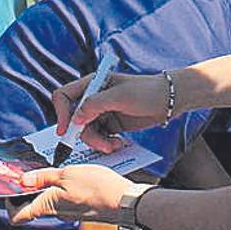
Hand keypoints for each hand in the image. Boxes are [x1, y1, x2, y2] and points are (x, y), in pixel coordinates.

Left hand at [8, 164, 132, 224]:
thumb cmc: (97, 188)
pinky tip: (74, 174)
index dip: (9, 203)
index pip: (17, 217)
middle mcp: (56, 213)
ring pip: (51, 199)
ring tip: (59, 167)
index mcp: (48, 205)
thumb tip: (22, 180)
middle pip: (33, 205)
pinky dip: (64, 187)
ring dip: (50, 184)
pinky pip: (65, 199)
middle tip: (37, 169)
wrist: (125, 200)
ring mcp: (69, 212)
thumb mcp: (67, 174)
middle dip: (32, 187)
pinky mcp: (81, 208)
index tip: (11, 187)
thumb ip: (44, 177)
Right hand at [52, 72, 170, 151]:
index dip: (61, 113)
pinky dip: (106, 143)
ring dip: (98, 142)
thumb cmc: (147, 91)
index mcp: (93, 84)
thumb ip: (95, 105)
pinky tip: (118, 144)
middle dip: (86, 135)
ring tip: (114, 145)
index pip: (65, 96)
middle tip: (103, 144)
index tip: (66, 131)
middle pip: (75, 120)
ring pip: (87, 132)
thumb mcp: (121, 96)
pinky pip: (99, 138)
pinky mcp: (112, 124)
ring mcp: (102, 112)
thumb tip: (74, 119)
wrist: (170, 100)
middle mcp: (94, 98)